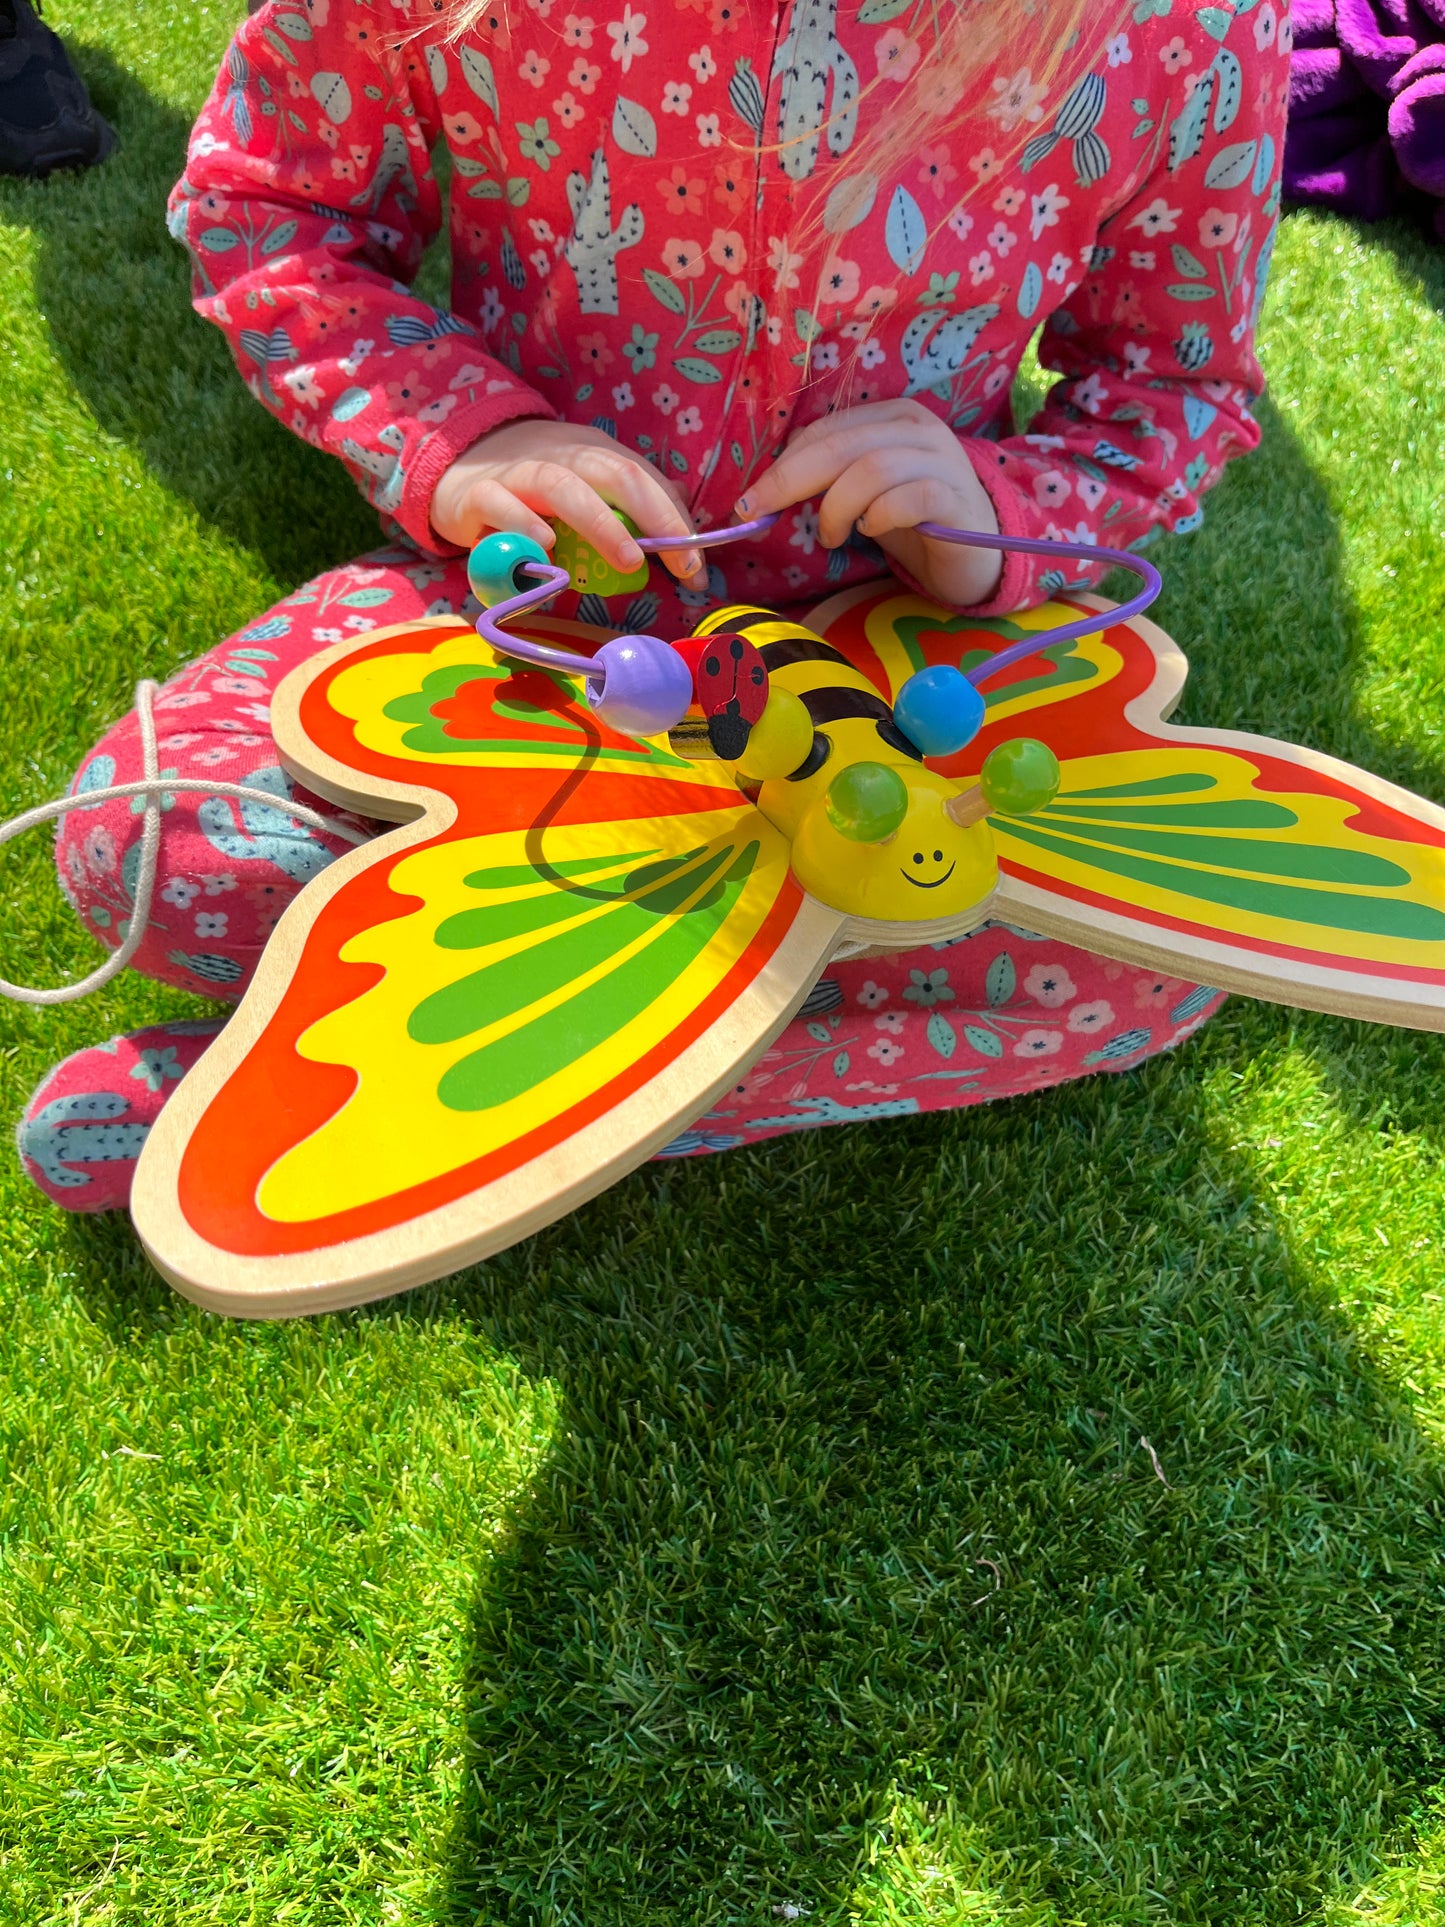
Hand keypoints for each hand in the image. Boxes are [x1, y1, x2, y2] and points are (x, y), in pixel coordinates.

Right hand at [431, 419, 704, 584]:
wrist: (459, 465)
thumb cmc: (534, 489)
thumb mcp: (586, 485)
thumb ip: (628, 499)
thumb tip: (680, 511)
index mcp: (593, 454)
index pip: (644, 479)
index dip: (675, 520)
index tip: (697, 568)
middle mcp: (561, 458)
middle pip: (614, 473)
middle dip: (654, 516)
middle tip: (681, 563)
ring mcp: (519, 475)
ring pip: (561, 487)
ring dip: (600, 523)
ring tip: (629, 560)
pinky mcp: (478, 497)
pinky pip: (500, 506)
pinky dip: (523, 526)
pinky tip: (546, 548)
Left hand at [737, 398, 1003, 605]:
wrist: (976, 552)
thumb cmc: (913, 519)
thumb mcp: (865, 492)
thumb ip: (830, 477)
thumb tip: (767, 489)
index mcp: (892, 417)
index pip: (826, 430)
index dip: (783, 464)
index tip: (752, 502)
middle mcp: (919, 429)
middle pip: (841, 446)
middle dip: (790, 480)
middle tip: (762, 514)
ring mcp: (943, 461)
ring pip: (872, 469)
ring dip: (837, 506)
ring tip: (831, 535)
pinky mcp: (957, 499)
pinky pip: (909, 498)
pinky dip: (878, 516)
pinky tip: (870, 531)